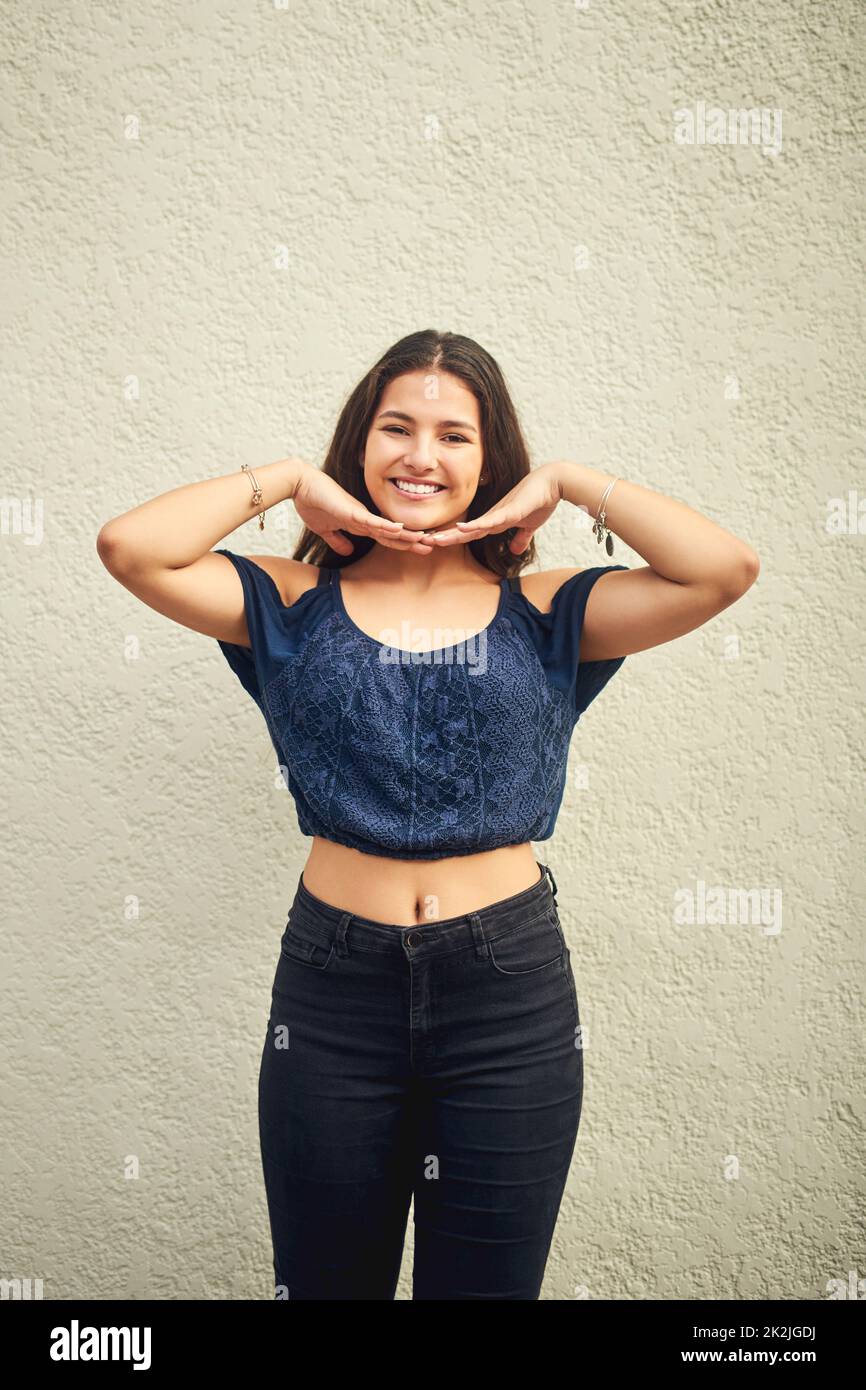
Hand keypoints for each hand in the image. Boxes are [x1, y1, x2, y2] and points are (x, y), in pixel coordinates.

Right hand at [291, 463, 434, 555]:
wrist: (300, 485)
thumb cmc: (312, 503)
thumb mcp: (325, 529)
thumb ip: (338, 540)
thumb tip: (347, 551)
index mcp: (360, 523)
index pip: (386, 537)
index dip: (402, 544)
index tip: (419, 550)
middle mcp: (365, 518)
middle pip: (393, 534)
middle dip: (412, 541)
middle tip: (432, 547)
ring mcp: (360, 514)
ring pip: (388, 528)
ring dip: (406, 536)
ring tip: (425, 541)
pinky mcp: (351, 511)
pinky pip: (372, 521)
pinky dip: (386, 527)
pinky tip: (401, 530)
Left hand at [427, 463, 562, 552]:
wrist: (553, 483)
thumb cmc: (540, 501)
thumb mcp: (529, 526)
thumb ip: (520, 539)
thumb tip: (515, 551)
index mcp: (494, 521)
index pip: (468, 534)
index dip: (451, 539)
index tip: (433, 544)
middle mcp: (492, 517)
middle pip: (463, 531)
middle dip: (444, 538)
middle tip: (421, 543)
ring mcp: (499, 513)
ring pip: (471, 527)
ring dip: (453, 534)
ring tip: (433, 540)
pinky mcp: (509, 511)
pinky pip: (490, 521)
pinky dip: (476, 526)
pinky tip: (461, 529)